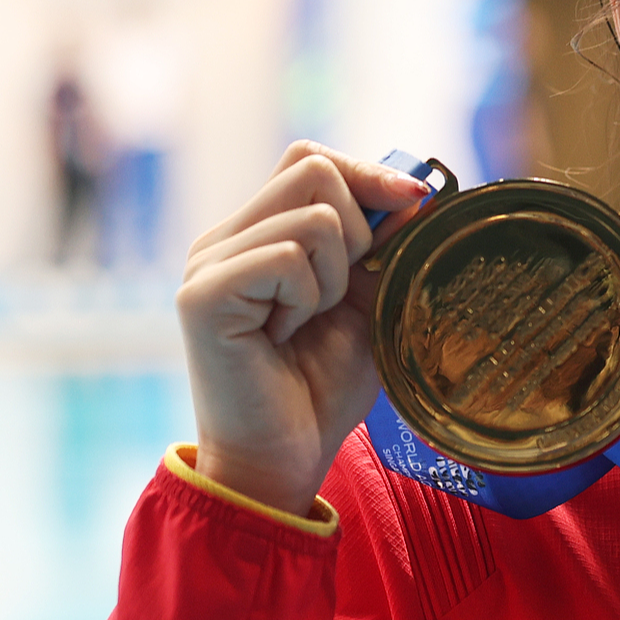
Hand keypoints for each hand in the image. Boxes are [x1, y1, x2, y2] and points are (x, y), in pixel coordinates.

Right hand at [176, 142, 430, 516]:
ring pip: (314, 216)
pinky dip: (308, 297)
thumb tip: (413, 193)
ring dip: (335, 276)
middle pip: (313, 166)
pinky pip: (288, 257)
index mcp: (256, 234)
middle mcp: (223, 239)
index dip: (368, 173)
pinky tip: (284, 334)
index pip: (310, 158)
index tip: (417, 204)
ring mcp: (207, 263)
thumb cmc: (321, 389)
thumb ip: (383, 247)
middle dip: (359, 228)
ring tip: (306, 323)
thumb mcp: (368, 304)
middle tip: (341, 291)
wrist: (282, 461)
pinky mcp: (202, 294)